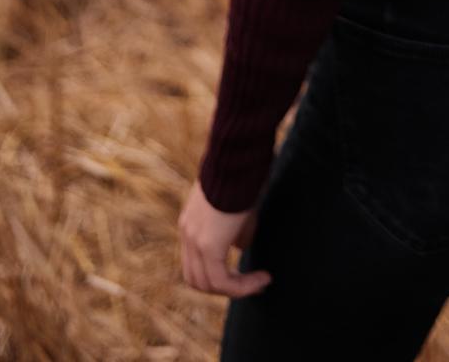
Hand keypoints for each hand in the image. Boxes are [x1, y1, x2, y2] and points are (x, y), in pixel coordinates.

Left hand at [178, 179, 271, 297]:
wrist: (237, 159)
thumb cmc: (242, 176)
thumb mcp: (236, 208)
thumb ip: (235, 231)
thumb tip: (240, 247)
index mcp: (190, 225)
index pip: (195, 264)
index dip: (218, 274)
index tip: (244, 275)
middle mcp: (187, 234)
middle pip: (196, 279)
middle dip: (225, 287)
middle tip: (251, 284)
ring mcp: (194, 240)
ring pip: (208, 284)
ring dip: (236, 289)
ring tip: (260, 283)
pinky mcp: (208, 245)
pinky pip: (221, 280)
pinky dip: (241, 286)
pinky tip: (262, 279)